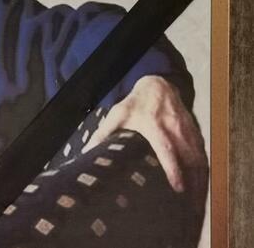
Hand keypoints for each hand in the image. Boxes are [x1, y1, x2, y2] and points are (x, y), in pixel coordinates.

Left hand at [83, 75, 207, 215]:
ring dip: (200, 179)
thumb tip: (87, 151)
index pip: (167, 149)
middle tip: (188, 205)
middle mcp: (175, 128)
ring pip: (199, 157)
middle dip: (191, 181)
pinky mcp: (195, 132)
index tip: (177, 187)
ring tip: (195, 201)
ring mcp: (188, 130)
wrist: (158, 85)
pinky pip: (203, 154)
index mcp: (154, 125)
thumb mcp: (117, 114)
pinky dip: (204, 171)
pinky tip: (200, 186)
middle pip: (188, 158)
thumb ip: (103, 133)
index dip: (173, 169)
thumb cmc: (135, 103)